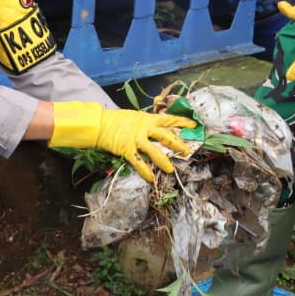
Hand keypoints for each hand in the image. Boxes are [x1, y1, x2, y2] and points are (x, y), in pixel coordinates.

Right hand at [49, 102, 194, 182]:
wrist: (100, 124)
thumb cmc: (117, 120)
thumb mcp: (136, 117)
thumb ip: (147, 123)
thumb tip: (159, 127)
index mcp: (148, 119)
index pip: (169, 120)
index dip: (182, 123)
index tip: (194, 125)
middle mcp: (145, 128)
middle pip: (166, 136)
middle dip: (178, 144)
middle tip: (187, 151)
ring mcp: (136, 139)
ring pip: (155, 150)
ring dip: (164, 161)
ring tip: (171, 169)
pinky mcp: (127, 149)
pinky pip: (138, 162)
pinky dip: (145, 171)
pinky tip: (150, 178)